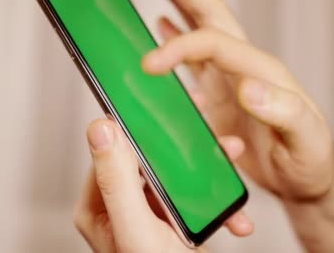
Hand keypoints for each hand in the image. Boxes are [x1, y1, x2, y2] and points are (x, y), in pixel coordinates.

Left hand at [73, 119, 252, 251]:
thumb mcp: (137, 228)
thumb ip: (117, 179)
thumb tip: (100, 127)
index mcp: (100, 204)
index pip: (113, 149)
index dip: (138, 124)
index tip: (164, 104)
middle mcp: (118, 207)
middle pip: (147, 158)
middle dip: (181, 144)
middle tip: (206, 125)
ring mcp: (144, 216)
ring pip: (172, 175)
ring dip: (204, 168)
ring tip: (230, 157)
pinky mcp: (167, 224)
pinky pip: (188, 199)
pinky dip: (213, 201)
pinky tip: (233, 210)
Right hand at [141, 0, 333, 200]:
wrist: (310, 178)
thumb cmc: (311, 160)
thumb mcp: (306, 139)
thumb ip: (284, 111)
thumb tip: (249, 88)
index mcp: (262, 72)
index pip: (215, 43)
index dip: (180, 47)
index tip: (150, 64)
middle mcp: (244, 68)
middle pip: (209, 15)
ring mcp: (230, 80)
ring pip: (200, 30)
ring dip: (177, 1)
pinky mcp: (221, 97)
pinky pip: (194, 60)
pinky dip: (178, 36)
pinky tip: (164, 24)